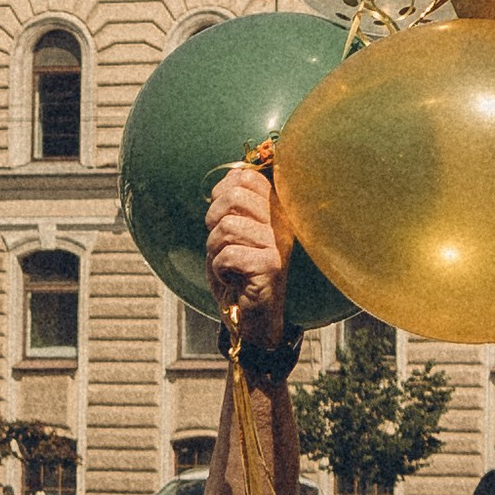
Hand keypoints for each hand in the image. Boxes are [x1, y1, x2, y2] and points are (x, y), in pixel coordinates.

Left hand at [206, 162, 289, 347]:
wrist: (251, 317)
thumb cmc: (238, 274)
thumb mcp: (232, 233)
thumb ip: (232, 206)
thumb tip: (230, 177)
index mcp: (274, 210)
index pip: (247, 177)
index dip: (222, 192)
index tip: (221, 217)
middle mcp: (281, 222)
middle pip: (235, 195)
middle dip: (213, 219)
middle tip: (220, 242)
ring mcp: (278, 244)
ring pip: (227, 226)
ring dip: (214, 249)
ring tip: (227, 264)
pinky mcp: (271, 266)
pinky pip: (228, 254)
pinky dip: (219, 269)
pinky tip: (232, 278)